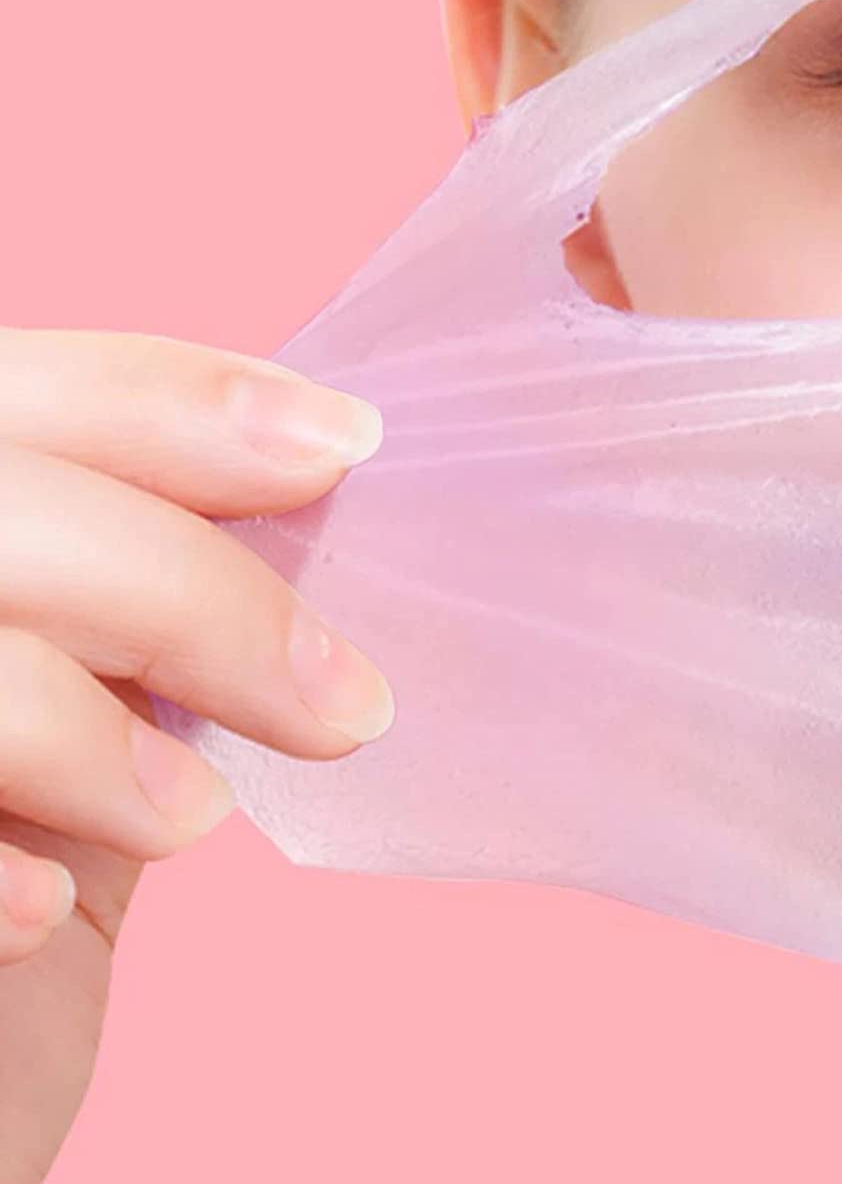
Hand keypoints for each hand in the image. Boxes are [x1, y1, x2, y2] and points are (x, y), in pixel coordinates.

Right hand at [0, 328, 390, 1181]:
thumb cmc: (3, 874)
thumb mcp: (81, 710)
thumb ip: (138, 606)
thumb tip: (308, 506)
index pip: (26, 392)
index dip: (178, 401)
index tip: (343, 445)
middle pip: (7, 501)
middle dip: (197, 593)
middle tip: (346, 707)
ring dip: (96, 735)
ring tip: (192, 819)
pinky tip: (42, 911)